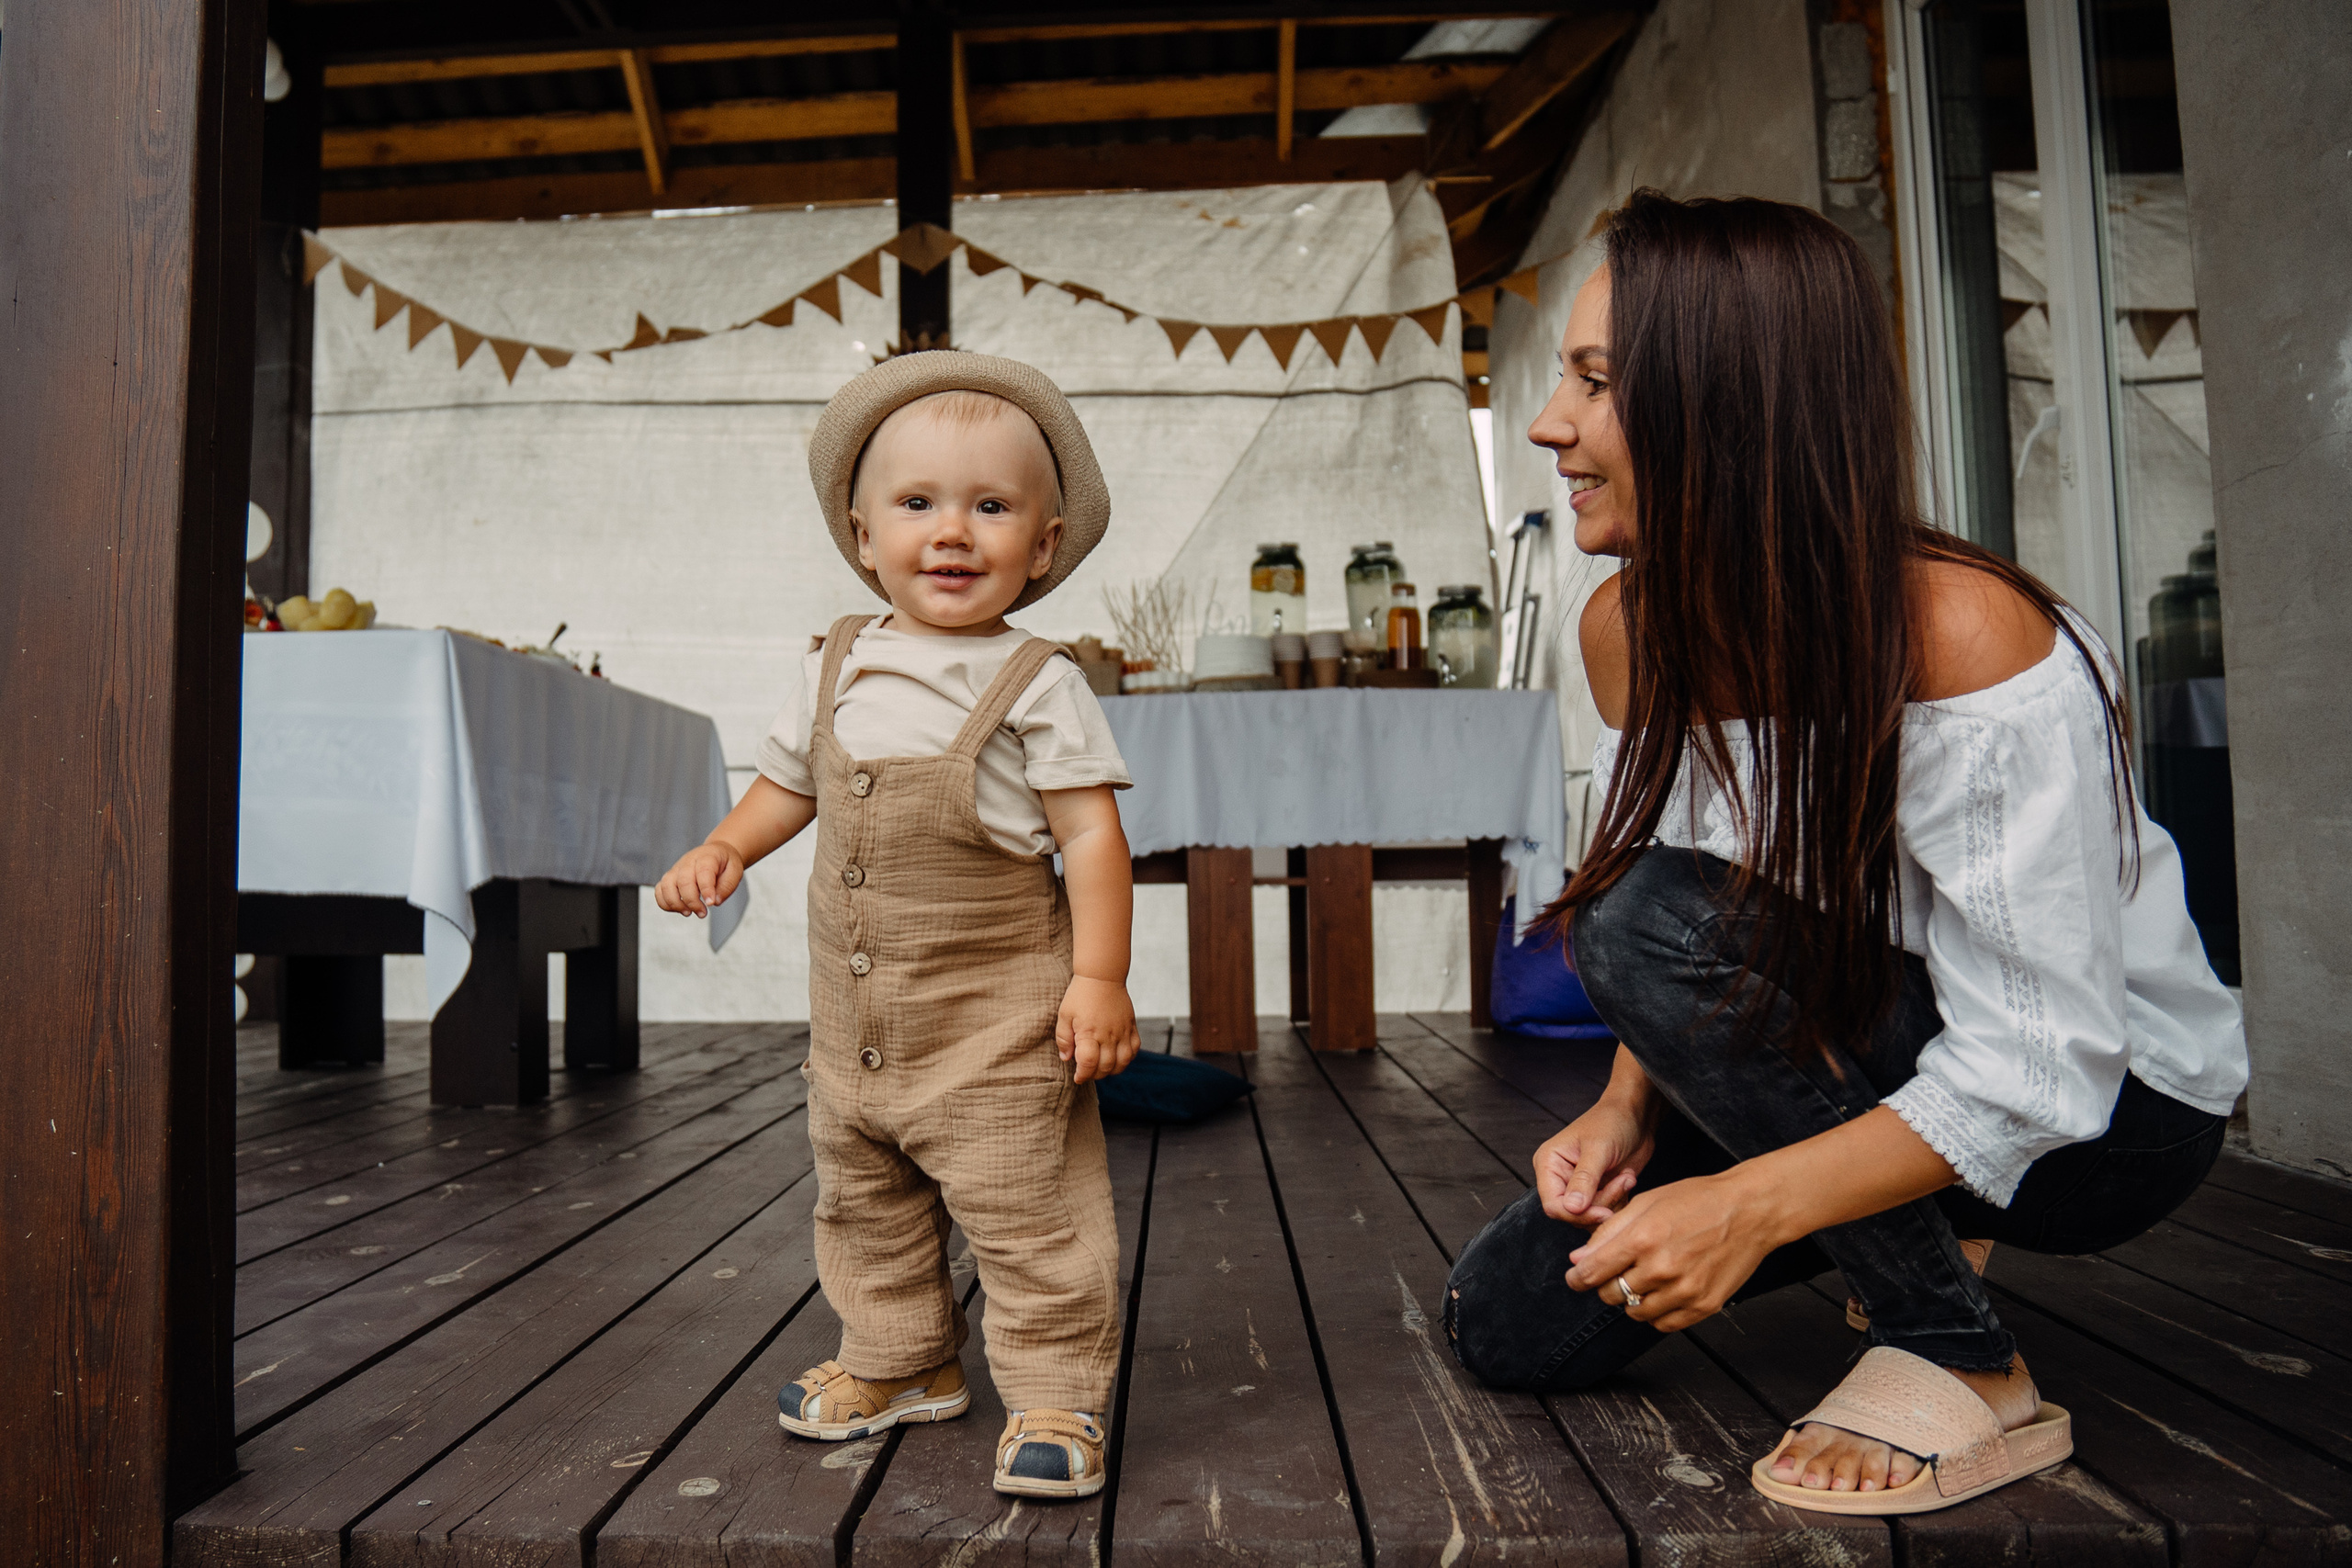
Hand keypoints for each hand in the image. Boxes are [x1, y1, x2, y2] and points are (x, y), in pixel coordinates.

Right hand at [655, 842, 743, 917]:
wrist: (717, 852)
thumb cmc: (726, 863)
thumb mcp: (736, 871)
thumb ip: (727, 886)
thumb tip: (714, 902)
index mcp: (707, 857)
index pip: (703, 872)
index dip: (706, 890)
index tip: (711, 904)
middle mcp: (688, 861)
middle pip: (683, 881)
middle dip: (692, 901)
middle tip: (703, 913)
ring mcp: (677, 868)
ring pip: (667, 885)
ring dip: (675, 903)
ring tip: (689, 913)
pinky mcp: (670, 877)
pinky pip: (660, 890)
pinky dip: (665, 903)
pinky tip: (679, 909)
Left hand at [1057, 975, 1139, 1084]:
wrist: (1102, 976)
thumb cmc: (1080, 995)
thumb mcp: (1064, 1015)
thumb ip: (1063, 1038)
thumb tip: (1066, 1058)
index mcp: (1089, 1032)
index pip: (1088, 1063)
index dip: (1082, 1075)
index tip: (1077, 1076)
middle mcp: (1108, 1034)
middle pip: (1106, 1067)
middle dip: (1094, 1075)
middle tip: (1086, 1071)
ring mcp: (1122, 1031)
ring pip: (1122, 1062)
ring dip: (1111, 1070)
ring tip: (1101, 1067)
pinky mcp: (1131, 1027)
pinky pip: (1134, 1050)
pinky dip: (1126, 1059)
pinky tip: (1116, 1057)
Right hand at [1534, 1098, 1656, 1226]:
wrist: (1635, 1117)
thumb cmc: (1612, 1122)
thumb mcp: (1598, 1149)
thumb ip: (1584, 1179)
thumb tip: (1571, 1208)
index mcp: (1549, 1164)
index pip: (1553, 1205)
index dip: (1577, 1215)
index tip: (1604, 1212)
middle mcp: (1559, 1178)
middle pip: (1573, 1214)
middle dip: (1601, 1205)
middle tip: (1622, 1184)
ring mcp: (1579, 1187)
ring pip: (1590, 1217)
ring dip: (1613, 1202)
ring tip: (1627, 1177)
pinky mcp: (1597, 1192)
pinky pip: (1604, 1212)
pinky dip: (1620, 1201)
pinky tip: (1627, 1180)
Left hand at [1564, 1170, 1778, 1332]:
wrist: (1749, 1211)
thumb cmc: (1697, 1200)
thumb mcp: (1646, 1202)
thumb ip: (1609, 1232)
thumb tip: (1578, 1259)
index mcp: (1643, 1239)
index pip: (1592, 1273)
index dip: (1577, 1279)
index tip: (1575, 1279)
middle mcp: (1661, 1269)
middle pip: (1610, 1295)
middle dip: (1606, 1284)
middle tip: (1617, 1271)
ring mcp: (1684, 1291)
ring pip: (1635, 1312)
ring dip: (1632, 1299)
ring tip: (1646, 1278)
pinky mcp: (1703, 1306)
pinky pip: (1663, 1324)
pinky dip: (1656, 1312)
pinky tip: (1663, 1292)